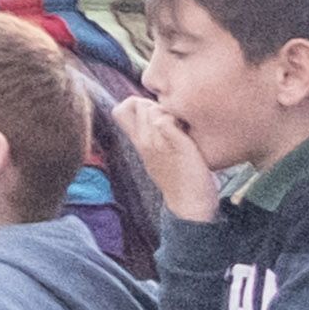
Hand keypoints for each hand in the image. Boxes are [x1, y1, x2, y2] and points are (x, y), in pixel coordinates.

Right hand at [110, 93, 214, 218]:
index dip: (133, 103)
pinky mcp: (174, 144)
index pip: (118, 110)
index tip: (152, 113)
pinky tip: (188, 133)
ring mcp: (157, 142)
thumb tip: (159, 121)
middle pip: (137, 103)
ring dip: (168, 111)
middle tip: (173, 120)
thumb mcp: (157, 158)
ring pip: (151, 108)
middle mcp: (143, 141)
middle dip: (154, 104)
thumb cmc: (180, 181)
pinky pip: (165, 118)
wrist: (190, 206)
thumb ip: (153, 139)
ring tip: (182, 127)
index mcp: (138, 143)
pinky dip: (177, 119)